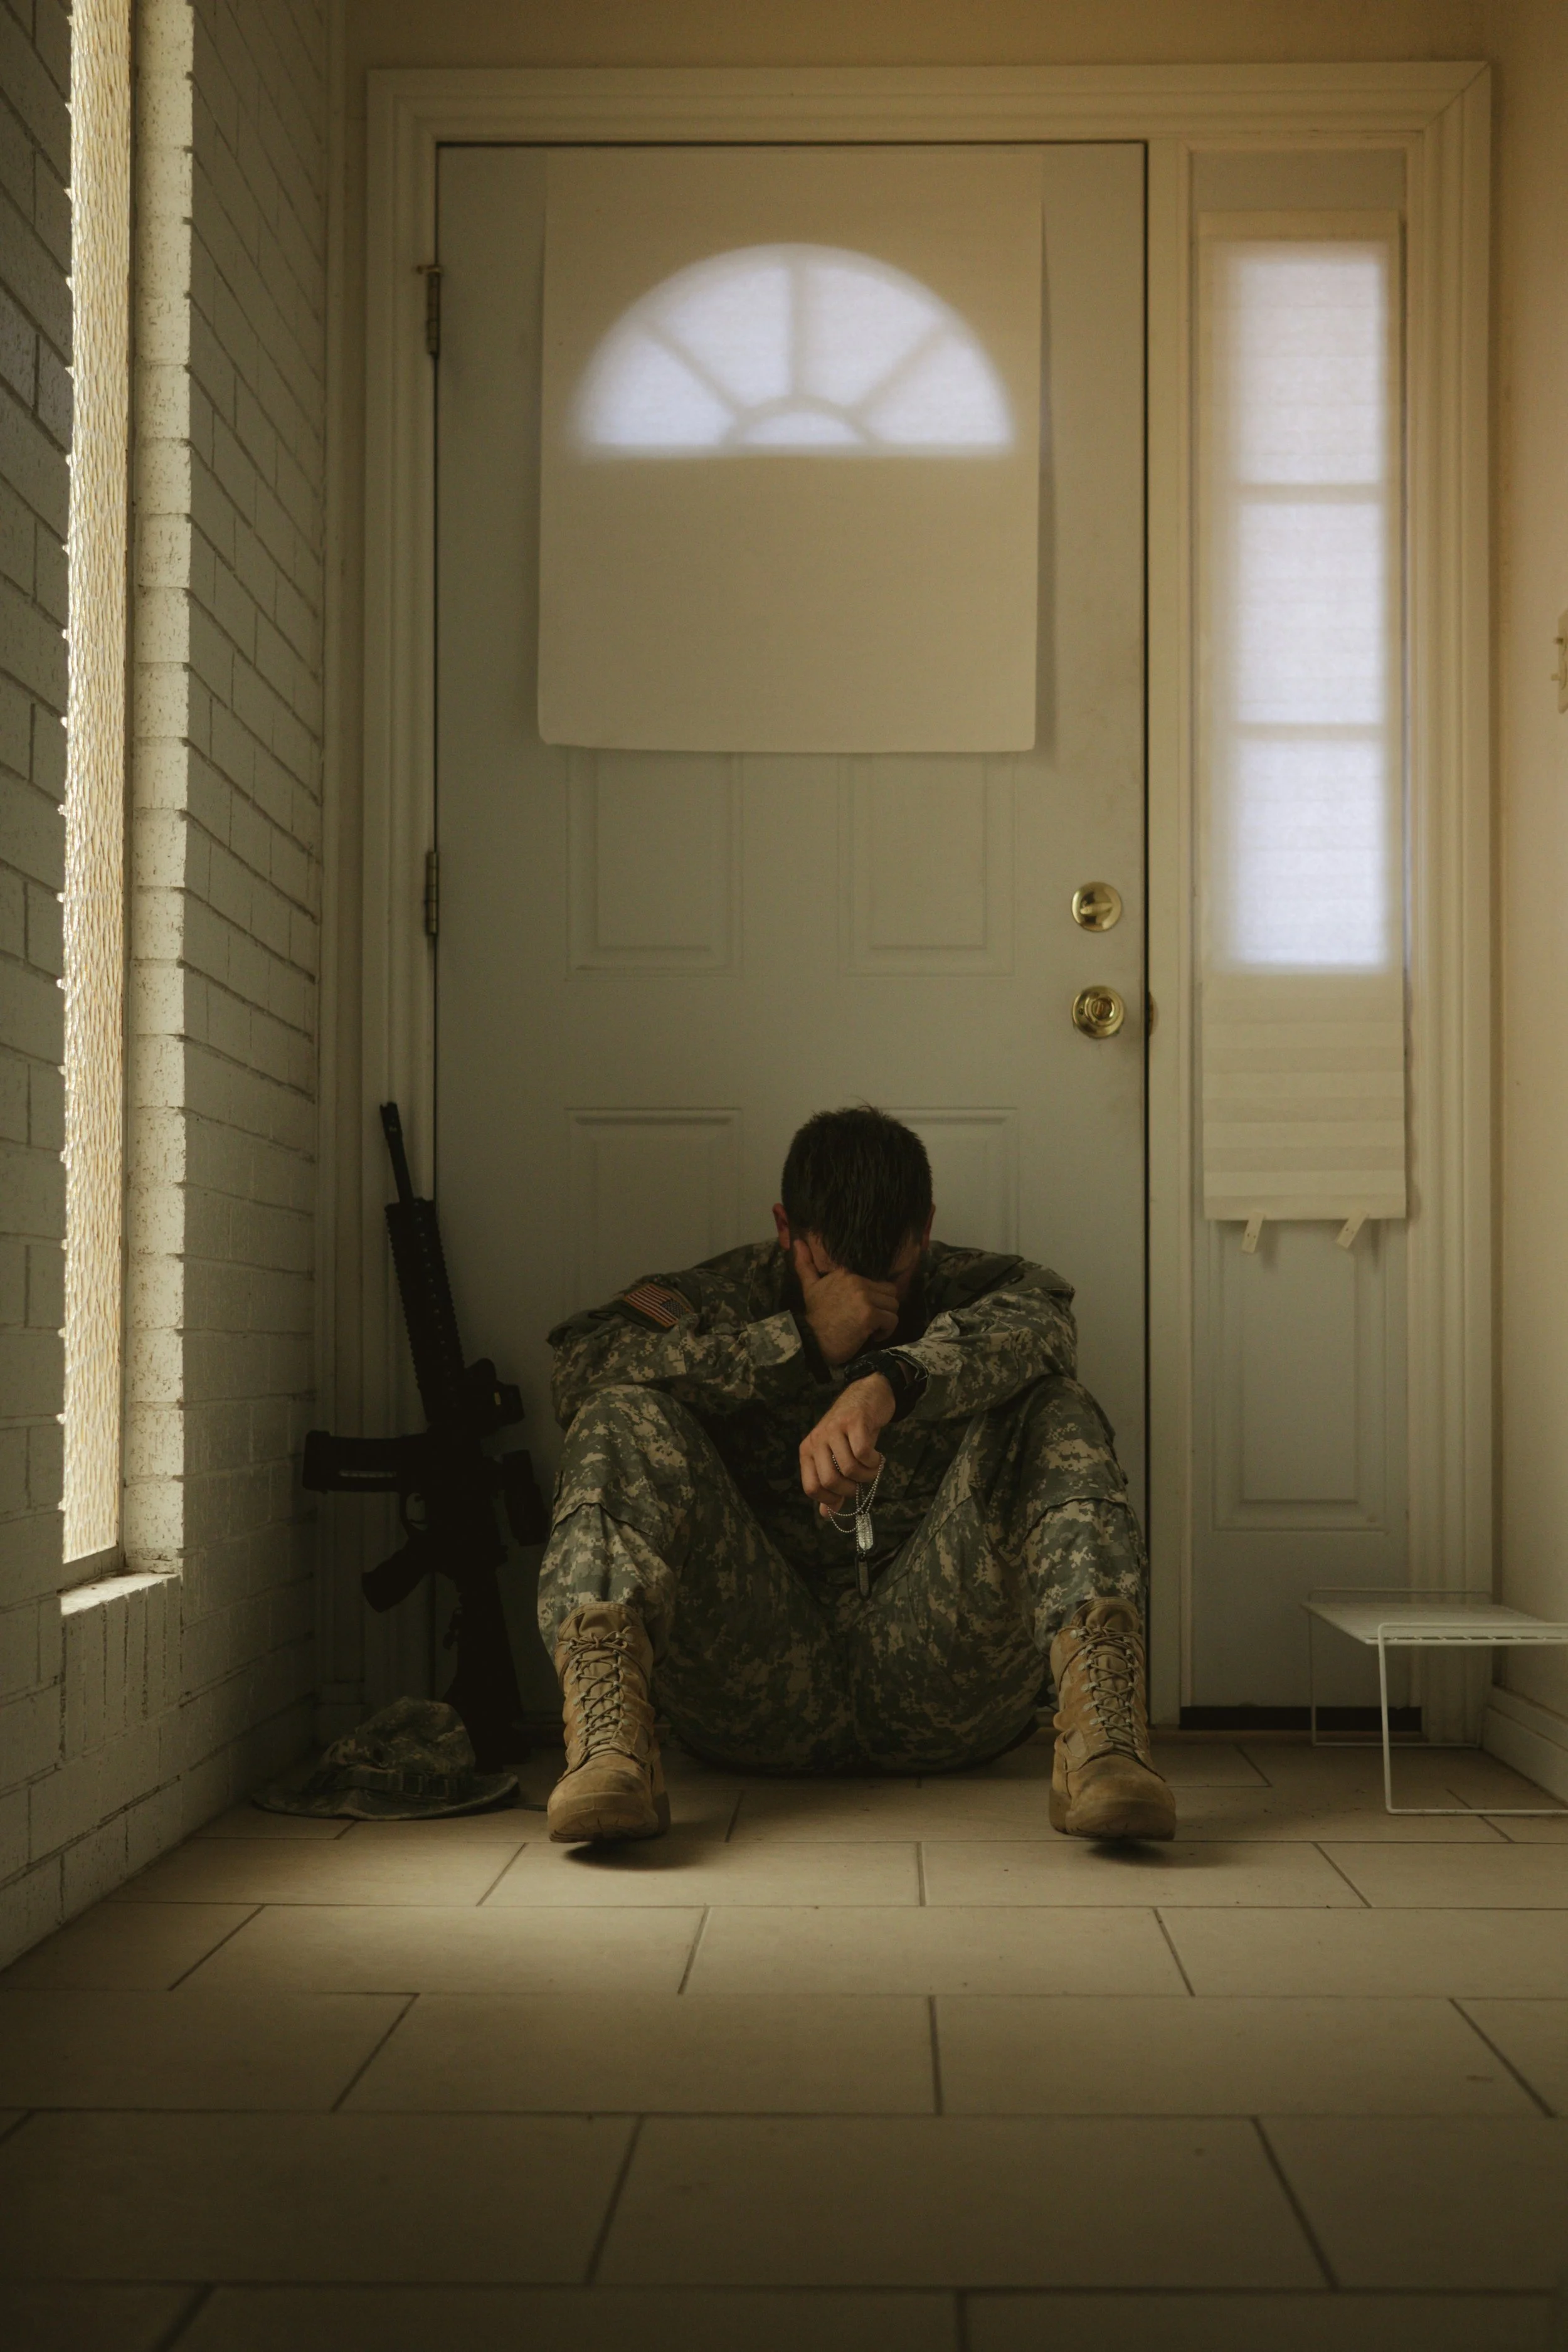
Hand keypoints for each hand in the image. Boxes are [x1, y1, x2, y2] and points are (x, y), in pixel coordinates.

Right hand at [793, 1239, 898, 1366]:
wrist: (812, 1340)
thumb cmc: (814, 1316)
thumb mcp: (809, 1287)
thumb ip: (806, 1264)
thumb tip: (797, 1241)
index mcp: (847, 1273)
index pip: (879, 1280)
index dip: (876, 1296)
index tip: (865, 1309)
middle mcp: (857, 1282)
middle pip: (890, 1292)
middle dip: (884, 1307)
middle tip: (872, 1319)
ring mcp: (864, 1298)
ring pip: (893, 1306)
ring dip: (886, 1320)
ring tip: (872, 1328)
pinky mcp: (870, 1316)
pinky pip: (892, 1321)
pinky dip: (886, 1331)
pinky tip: (873, 1337)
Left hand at [799, 1374, 896, 1514]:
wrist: (867, 1395)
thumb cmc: (852, 1432)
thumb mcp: (837, 1457)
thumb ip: (831, 1486)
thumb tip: (827, 1514)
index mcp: (808, 1451)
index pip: (811, 1487)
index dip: (830, 1498)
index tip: (845, 1496)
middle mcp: (817, 1440)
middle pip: (830, 1480)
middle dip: (850, 1490)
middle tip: (861, 1482)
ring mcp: (835, 1429)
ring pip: (849, 1468)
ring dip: (867, 1475)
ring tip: (872, 1468)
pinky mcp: (854, 1421)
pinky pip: (863, 1452)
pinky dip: (874, 1462)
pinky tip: (877, 1457)